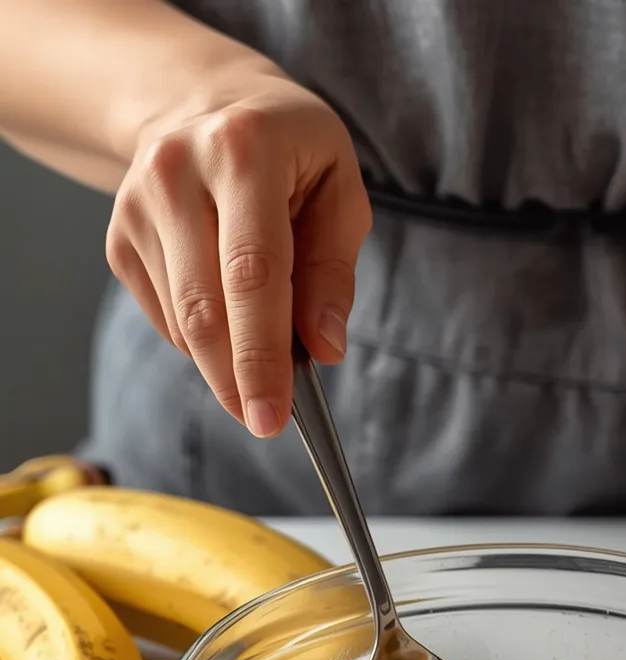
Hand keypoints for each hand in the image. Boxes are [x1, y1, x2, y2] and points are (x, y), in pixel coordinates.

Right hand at [106, 65, 371, 436]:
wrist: (203, 103)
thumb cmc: (289, 153)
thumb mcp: (338, 190)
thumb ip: (334, 271)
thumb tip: (324, 348)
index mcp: (243, 150)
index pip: (252, 274)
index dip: (262, 355)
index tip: (275, 416)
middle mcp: (177, 172)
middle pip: (205, 309)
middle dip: (237, 381)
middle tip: (267, 422)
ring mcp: (137, 205)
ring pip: (182, 324)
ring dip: (225, 365)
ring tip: (263, 366)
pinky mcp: (119, 238)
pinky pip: (165, 319)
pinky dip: (203, 342)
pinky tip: (229, 320)